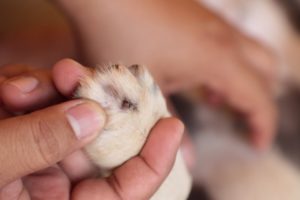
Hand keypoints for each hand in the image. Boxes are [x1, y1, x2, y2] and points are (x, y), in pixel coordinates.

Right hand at [0, 59, 183, 199]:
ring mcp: (44, 156)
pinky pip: (44, 105)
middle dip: (94, 104)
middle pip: (100, 141)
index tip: (172, 125)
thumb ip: (38, 145)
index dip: (155, 162)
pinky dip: (30, 89)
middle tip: (74, 75)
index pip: (125, 192)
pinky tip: (11, 86)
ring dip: (53, 91)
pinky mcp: (27, 132)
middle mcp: (58, 183)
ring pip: (73, 116)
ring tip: (25, 85)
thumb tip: (91, 116)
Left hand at [55, 0, 276, 149]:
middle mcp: (224, 38)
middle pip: (268, 71)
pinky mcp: (201, 17)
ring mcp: (214, 23)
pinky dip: (229, 64)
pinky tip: (199, 74)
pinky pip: (231, 42)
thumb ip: (167, 123)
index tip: (254, 144)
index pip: (260, 98)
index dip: (263, 125)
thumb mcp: (143, 90)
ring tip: (216, 100)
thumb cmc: (120, 37)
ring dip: (245, 81)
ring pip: (252, 53)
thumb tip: (184, 157)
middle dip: (260, 100)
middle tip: (241, 121)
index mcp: (216, 59)